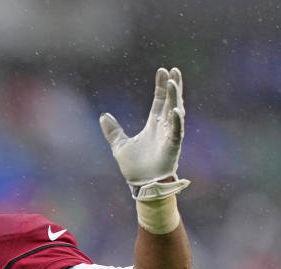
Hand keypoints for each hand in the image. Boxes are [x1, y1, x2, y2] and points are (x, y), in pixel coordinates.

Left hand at [99, 67, 189, 200]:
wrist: (142, 185)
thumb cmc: (135, 167)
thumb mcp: (119, 145)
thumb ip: (112, 131)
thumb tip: (103, 116)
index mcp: (153, 125)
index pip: (159, 101)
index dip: (161, 86)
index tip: (162, 71)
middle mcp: (164, 127)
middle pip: (171, 102)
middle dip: (173, 87)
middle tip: (174, 70)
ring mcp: (170, 136)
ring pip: (175, 113)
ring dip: (175, 98)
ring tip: (173, 83)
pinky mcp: (173, 147)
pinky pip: (177, 132)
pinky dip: (177, 121)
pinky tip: (176, 110)